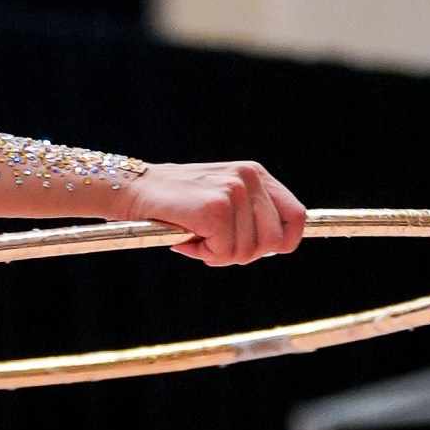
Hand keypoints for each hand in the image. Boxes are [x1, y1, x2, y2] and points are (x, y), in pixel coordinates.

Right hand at [116, 159, 305, 266]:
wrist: (132, 190)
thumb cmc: (174, 203)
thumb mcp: (220, 198)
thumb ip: (250, 215)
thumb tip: (280, 245)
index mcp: (255, 174)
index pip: (296, 216)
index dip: (283, 242)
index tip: (258, 250)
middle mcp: (249, 179)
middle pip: (273, 241)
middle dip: (243, 254)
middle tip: (213, 246)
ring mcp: (232, 192)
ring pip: (247, 252)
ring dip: (218, 255)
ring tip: (195, 238)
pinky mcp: (214, 209)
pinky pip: (224, 253)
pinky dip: (203, 255)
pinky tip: (185, 239)